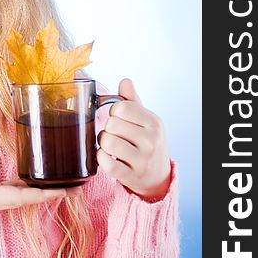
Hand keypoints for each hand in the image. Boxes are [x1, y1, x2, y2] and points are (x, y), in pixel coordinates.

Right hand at [0, 140, 80, 213]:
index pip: (18, 196)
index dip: (41, 194)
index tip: (63, 191)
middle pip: (28, 200)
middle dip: (52, 195)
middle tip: (77, 187)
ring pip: (24, 199)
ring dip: (45, 193)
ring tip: (67, 185)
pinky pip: (16, 195)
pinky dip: (32, 190)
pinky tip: (40, 181)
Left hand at [97, 78, 170, 201]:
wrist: (157, 175)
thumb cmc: (147, 142)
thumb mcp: (145, 120)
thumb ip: (132, 101)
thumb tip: (125, 81)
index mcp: (154, 122)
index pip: (121, 107)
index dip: (114, 112)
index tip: (119, 119)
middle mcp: (151, 140)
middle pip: (111, 124)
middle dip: (107, 128)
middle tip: (114, 134)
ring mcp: (142, 160)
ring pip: (107, 142)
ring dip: (102, 143)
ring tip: (110, 145)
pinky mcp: (130, 176)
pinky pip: (105, 162)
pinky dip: (100, 158)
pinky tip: (106, 157)